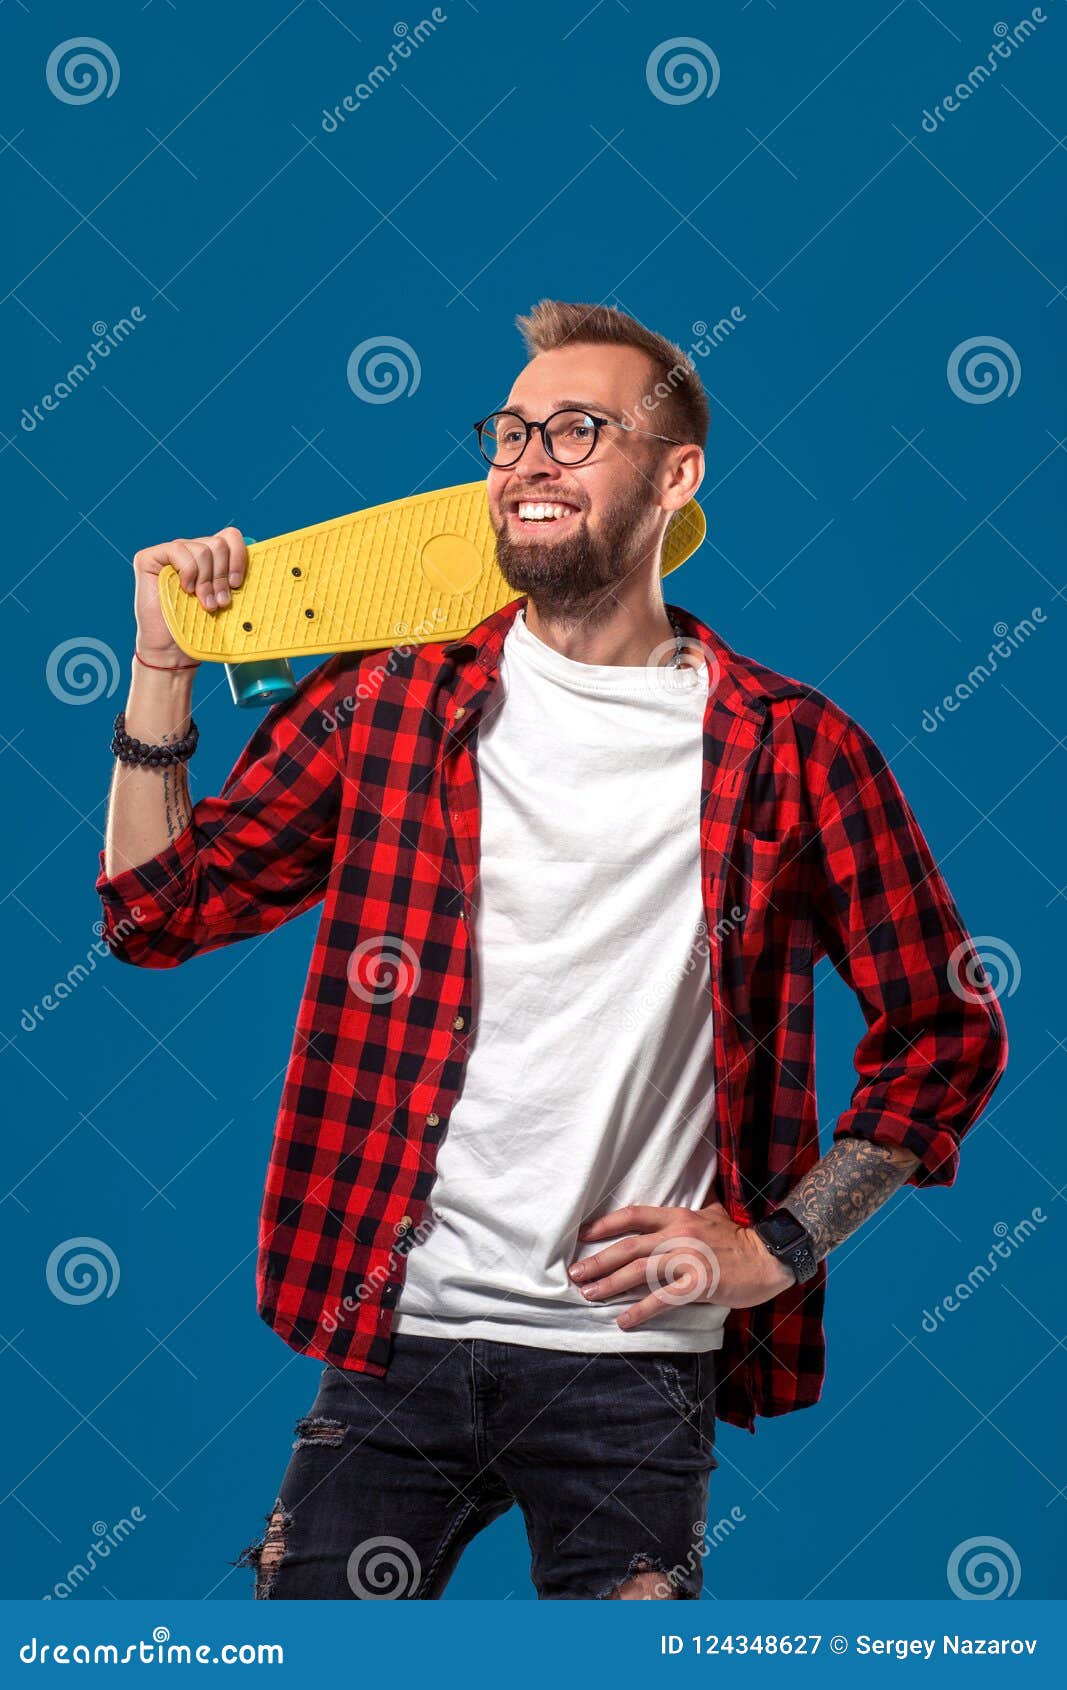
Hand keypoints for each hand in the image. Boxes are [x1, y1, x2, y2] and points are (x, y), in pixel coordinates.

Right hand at [132, 528, 246, 659]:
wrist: (174, 650)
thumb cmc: (201, 627)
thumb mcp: (226, 600)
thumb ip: (235, 579)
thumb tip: (260, 562)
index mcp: (210, 557)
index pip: (230, 536)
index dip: (238, 557)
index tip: (236, 584)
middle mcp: (190, 550)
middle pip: (218, 544)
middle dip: (221, 576)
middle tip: (219, 602)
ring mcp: (170, 553)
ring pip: (202, 550)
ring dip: (206, 581)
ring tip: (204, 603)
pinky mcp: (150, 558)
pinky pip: (179, 550)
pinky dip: (188, 572)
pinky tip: (185, 589)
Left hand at [567, 1200, 795, 1330]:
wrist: (769, 1256)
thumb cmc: (740, 1238)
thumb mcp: (712, 1214)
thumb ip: (692, 1209)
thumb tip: (681, 1201)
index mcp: (679, 1216)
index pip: (633, 1215)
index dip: (605, 1224)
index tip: (582, 1233)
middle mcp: (678, 1234)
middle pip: (628, 1246)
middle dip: (598, 1260)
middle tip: (575, 1272)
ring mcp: (688, 1259)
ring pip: (638, 1272)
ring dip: (609, 1284)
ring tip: (588, 1295)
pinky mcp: (699, 1283)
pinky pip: (662, 1299)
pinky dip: (639, 1310)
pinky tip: (623, 1320)